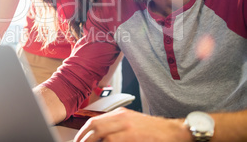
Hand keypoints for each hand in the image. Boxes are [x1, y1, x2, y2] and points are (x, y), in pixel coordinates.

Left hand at [74, 107, 191, 141]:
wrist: (174, 132)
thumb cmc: (153, 129)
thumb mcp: (131, 122)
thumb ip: (115, 126)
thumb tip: (99, 136)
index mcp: (120, 113)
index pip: (94, 121)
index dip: (83, 132)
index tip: (78, 140)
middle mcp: (122, 118)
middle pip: (95, 127)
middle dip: (84, 138)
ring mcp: (128, 129)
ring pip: (104, 136)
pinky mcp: (134, 138)